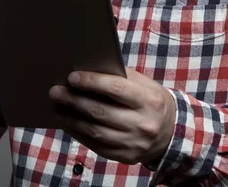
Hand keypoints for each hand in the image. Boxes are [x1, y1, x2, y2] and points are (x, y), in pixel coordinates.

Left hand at [48, 68, 175, 165]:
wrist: (172, 131)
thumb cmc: (150, 99)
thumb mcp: (143, 83)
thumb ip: (119, 76)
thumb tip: (87, 70)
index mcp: (148, 100)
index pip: (115, 89)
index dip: (92, 82)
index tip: (72, 77)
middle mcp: (142, 123)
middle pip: (101, 112)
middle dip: (74, 101)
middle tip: (55, 91)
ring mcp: (134, 143)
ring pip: (96, 132)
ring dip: (72, 119)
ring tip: (57, 107)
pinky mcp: (126, 157)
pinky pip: (97, 146)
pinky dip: (80, 134)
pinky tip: (69, 123)